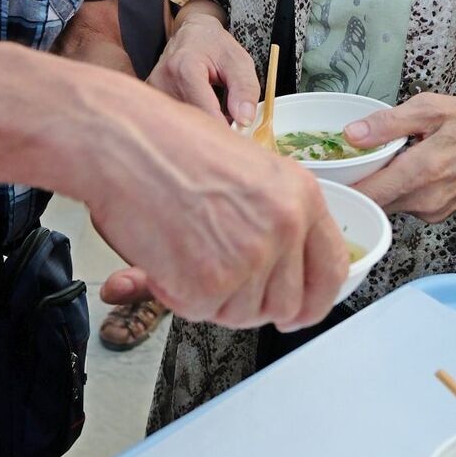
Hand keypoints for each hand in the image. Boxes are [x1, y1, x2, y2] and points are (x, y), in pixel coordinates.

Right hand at [91, 79, 347, 331]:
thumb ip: (276, 215)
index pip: (331, 270)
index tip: (300, 313)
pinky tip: (166, 257)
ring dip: (214, 298)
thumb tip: (284, 266)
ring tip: (186, 251)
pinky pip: (202, 312)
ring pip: (243, 314)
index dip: (315, 301)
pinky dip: (179, 295)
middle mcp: (284, 229)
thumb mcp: (251, 167)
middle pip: (287, 304)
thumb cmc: (172, 144)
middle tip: (222, 281)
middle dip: (254, 303)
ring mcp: (249, 260)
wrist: (124, 142)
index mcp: (301, 196)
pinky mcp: (208, 284)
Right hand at [149, 10, 261, 126]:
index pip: (205, 111)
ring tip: (217, 116)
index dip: (225, 128)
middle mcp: (163, 81)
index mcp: (185, 67)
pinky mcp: (151, 101)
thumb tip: (245, 120)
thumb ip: (245, 89)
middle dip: (215, 130)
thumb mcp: (238, 61)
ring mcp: (153, 92)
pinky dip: (191, 124)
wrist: (190, 34)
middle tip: (231, 129)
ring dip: (203, 128)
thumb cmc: (215, 46)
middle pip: (192, 121)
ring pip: (183, 125)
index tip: (239, 136)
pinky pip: (174, 122)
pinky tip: (202, 116)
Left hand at [349, 94, 455, 221]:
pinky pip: (406, 204)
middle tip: (337, 166)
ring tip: (368, 162)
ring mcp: (433, 211)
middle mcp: (424, 201)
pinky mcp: (439, 213)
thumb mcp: (431, 109)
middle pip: (373, 203)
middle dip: (354, 187)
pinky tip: (398, 168)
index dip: (339, 190)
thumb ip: (388, 123)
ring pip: (388, 205)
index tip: (322, 179)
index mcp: (420, 174)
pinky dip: (395, 189)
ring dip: (376, 187)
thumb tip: (352, 135)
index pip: (366, 196)